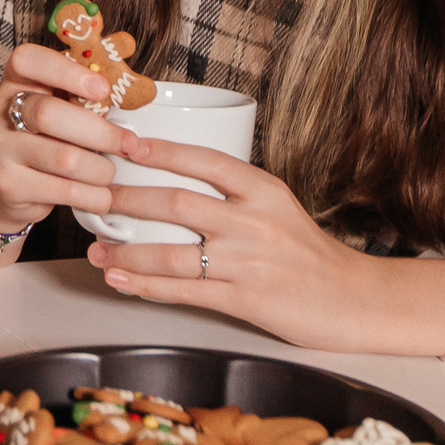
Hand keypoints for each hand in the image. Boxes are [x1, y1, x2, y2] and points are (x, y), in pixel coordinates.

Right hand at [0, 42, 128, 227]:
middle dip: (101, 132)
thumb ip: (88, 87)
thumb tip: (129, 61)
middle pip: (50, 114)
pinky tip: (101, 196)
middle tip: (128, 144)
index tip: (103, 89)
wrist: (12, 187)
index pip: (27, 60)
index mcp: (16, 81)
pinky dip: (94, 196)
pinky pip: (64, 190)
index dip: (66, 71)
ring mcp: (1, 148)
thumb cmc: (49, 137)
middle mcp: (1, 109)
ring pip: (65, 158)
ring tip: (110, 173)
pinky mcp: (9, 184)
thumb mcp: (64, 106)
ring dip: (101, 169)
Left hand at [82, 138, 368, 348]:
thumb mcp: (277, 207)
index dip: (161, 151)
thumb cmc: (308, 253)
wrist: (352, 300)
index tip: (125, 144)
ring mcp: (247, 262)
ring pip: (171, 253)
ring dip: (126, 253)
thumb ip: (234, 194)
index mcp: (263, 190)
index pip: (204, 160)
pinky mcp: (244, 300)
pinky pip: (183, 291)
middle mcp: (254, 221)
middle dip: (126, 201)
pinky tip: (121, 280)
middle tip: (93, 197)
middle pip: (176, 203)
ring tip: (98, 251)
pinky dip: (145, 286)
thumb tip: (172, 178)